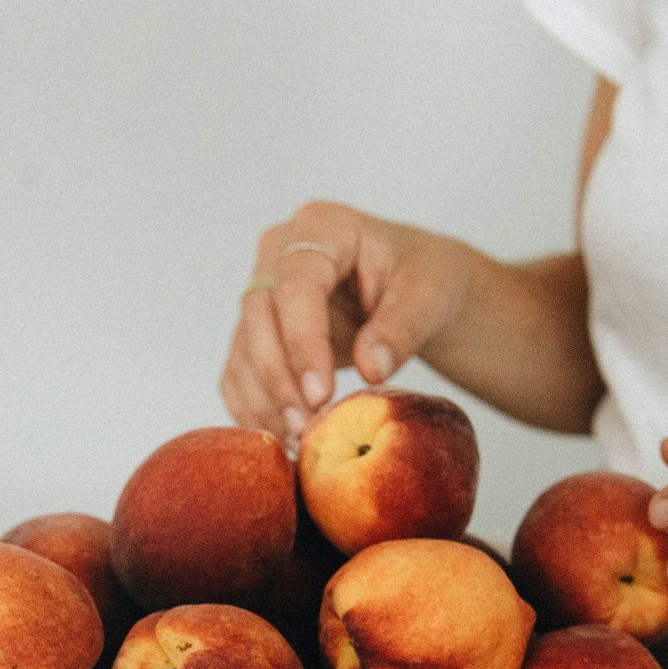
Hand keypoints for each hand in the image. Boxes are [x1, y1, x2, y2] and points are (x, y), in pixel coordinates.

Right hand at [220, 200, 473, 448]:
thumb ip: (402, 329)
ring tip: (298, 441)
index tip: (319, 394)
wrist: (413, 290)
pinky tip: (280, 438)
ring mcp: (263, 294)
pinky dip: (253, 409)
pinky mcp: (256, 333)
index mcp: (324, 228)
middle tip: (305, 427)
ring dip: (263, 401)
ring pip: (242, 349)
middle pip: (257, 315)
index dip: (302, 341)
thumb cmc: (423, 279)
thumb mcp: (429, 296)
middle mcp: (279, 255)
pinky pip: (238, 373)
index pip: (296, 284)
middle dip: (277, 377)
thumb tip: (371, 370)